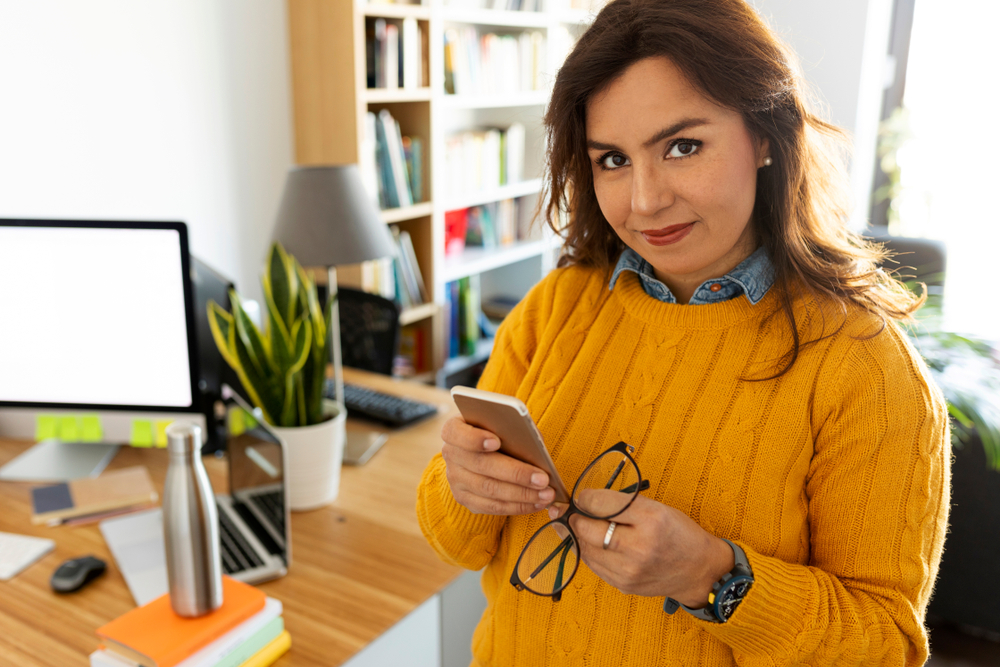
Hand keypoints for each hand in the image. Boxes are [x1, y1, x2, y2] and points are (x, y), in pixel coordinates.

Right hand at [440, 416, 554, 514]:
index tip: (496, 441)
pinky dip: (518, 506)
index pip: (456, 433)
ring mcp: (456, 480)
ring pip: (490, 490)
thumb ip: (512, 428)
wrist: (478, 452)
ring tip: (546, 494)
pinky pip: (492, 507)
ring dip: (522, 494)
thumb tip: (534, 444)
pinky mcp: (465, 499)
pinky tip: (537, 503)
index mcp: (454, 430)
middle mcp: (450, 455)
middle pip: (481, 465)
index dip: (475, 439)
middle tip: (542, 479)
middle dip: (516, 473)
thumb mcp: (500, 423)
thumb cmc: (496, 432)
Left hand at [551, 493, 733, 606]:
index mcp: (650, 519)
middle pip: (586, 529)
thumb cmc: (678, 533)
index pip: (600, 504)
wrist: (699, 570)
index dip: (585, 498)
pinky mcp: (623, 584)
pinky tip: (593, 544)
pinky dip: (588, 552)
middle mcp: (639, 546)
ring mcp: (630, 569)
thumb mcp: (656, 507)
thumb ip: (621, 503)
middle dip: (576, 518)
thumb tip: (584, 500)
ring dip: (579, 536)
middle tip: (576, 512)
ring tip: (582, 527)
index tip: (583, 497)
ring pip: (585, 549)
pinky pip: (593, 565)